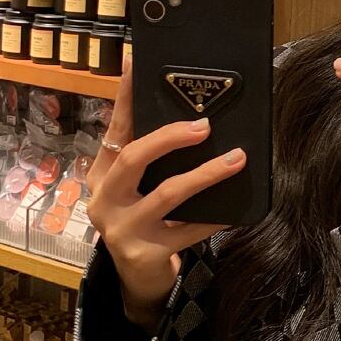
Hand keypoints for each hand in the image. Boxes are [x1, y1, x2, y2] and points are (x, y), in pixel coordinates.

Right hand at [86, 55, 246, 331]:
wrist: (138, 279)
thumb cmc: (145, 220)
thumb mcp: (140, 187)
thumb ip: (153, 156)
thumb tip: (190, 111)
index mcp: (103, 175)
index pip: (115, 128)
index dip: (126, 96)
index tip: (135, 61)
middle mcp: (105, 199)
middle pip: (133, 157)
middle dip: (169, 137)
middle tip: (204, 125)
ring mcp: (123, 228)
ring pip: (168, 193)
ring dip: (206, 173)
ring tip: (236, 158)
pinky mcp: (146, 253)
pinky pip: (188, 230)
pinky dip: (214, 217)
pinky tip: (234, 210)